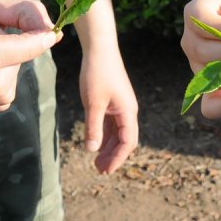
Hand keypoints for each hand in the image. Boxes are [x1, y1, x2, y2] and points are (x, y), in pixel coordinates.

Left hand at [79, 48, 138, 173]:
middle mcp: (128, 110)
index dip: (117, 158)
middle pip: (124, 139)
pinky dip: (104, 135)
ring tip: (96, 161)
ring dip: (108, 147)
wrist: (99, 48)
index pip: (127, 142)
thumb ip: (93, 127)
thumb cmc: (97, 73)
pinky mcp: (113, 100)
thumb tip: (92, 150)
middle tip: (99, 170)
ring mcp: (120, 105)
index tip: (105, 171)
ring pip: (117, 132)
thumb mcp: (93, 103)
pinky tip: (95, 143)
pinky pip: (111, 123)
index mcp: (128, 111)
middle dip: (113, 156)